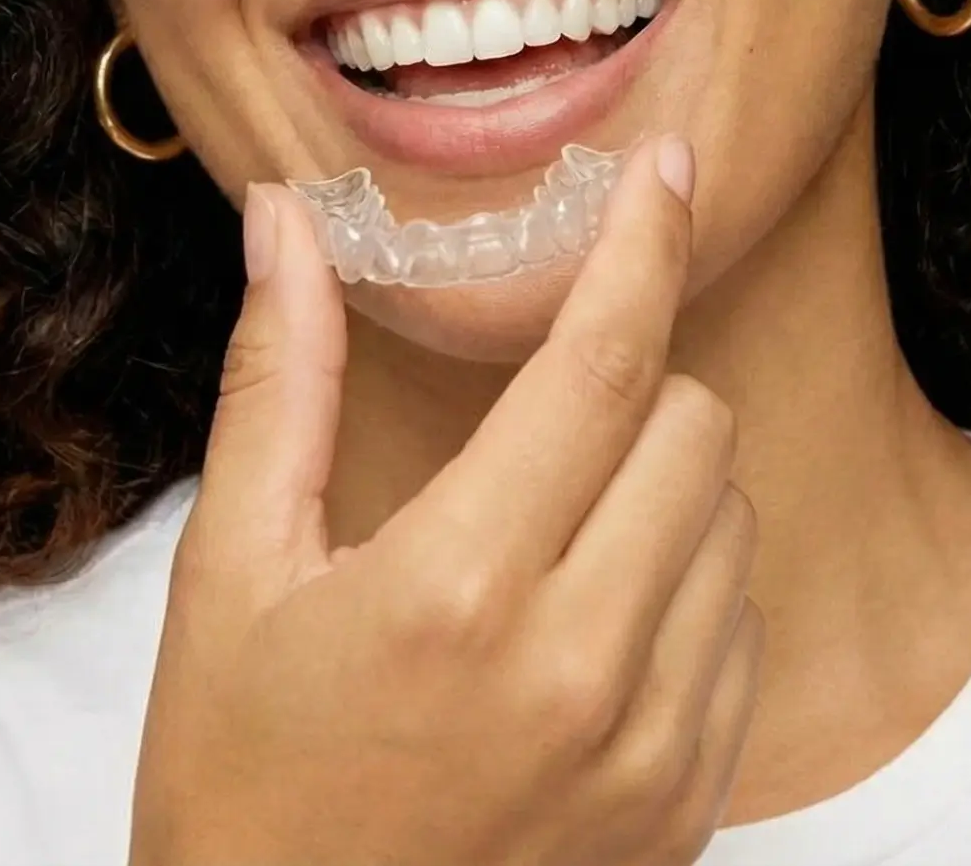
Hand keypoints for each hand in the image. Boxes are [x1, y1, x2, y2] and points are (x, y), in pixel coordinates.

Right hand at [128, 134, 763, 865]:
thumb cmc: (239, 779)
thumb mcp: (230, 575)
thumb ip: (278, 384)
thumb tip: (283, 223)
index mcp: (460, 586)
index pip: (602, 367)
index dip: (641, 245)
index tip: (664, 168)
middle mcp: (581, 665)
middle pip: (696, 427)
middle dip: (634, 382)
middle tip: (544, 415)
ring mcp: (649, 749)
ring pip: (732, 521)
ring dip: (664, 486)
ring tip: (552, 531)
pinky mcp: (684, 809)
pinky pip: (740, 632)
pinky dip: (687, 588)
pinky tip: (588, 619)